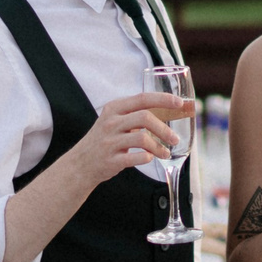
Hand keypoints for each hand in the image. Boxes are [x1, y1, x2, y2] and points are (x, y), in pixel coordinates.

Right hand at [72, 92, 194, 184]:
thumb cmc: (106, 139)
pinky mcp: (110, 160)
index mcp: (114, 108)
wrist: (81, 163)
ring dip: (159, 147)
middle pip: (145, 118)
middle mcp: (111, 122)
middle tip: (175, 139)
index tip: (179, 103)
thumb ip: (136, 114)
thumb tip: (169, 112)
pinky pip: (134, 158)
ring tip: (165, 153)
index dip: (163, 99)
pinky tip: (150, 158)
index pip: (142, 98)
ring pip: (142, 139)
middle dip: (164, 129)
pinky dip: (146, 158)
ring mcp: (109, 141)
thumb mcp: (115, 121)